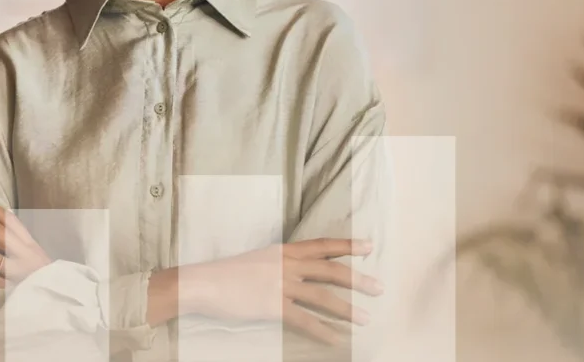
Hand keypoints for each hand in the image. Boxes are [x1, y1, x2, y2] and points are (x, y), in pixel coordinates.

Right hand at [181, 238, 383, 345]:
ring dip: (348, 308)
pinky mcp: (273, 306)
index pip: (321, 245)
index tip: (368, 246)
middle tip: (379, 288)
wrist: (204, 283)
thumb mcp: (258, 260)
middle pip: (330, 270)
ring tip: (366, 318)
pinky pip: (305, 320)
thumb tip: (297, 274)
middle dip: (357, 280)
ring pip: (323, 296)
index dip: (347, 245)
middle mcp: (286, 264)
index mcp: (283, 250)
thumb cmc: (227, 274)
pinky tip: (336, 339)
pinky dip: (323, 331)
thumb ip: (279, 265)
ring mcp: (280, 284)